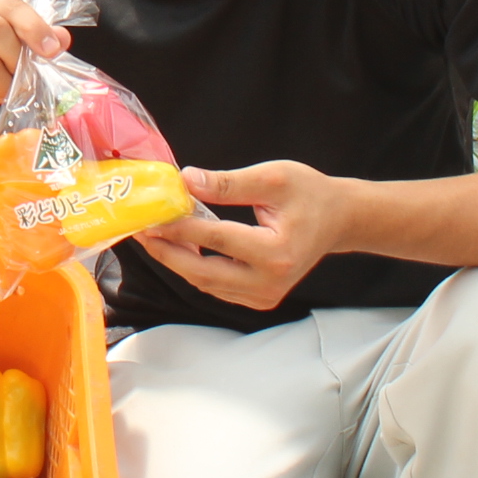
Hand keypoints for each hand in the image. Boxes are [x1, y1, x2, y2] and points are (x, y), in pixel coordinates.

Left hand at [132, 160, 353, 310]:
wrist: (338, 220)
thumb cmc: (310, 195)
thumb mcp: (272, 179)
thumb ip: (228, 184)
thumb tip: (186, 181)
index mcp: (276, 253)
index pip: (215, 239)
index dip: (179, 226)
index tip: (150, 214)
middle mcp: (270, 282)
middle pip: (203, 271)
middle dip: (167, 251)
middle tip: (139, 230)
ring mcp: (264, 296)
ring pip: (206, 282)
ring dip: (176, 259)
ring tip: (153, 234)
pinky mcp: (258, 298)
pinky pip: (216, 286)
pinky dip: (193, 267)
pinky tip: (178, 244)